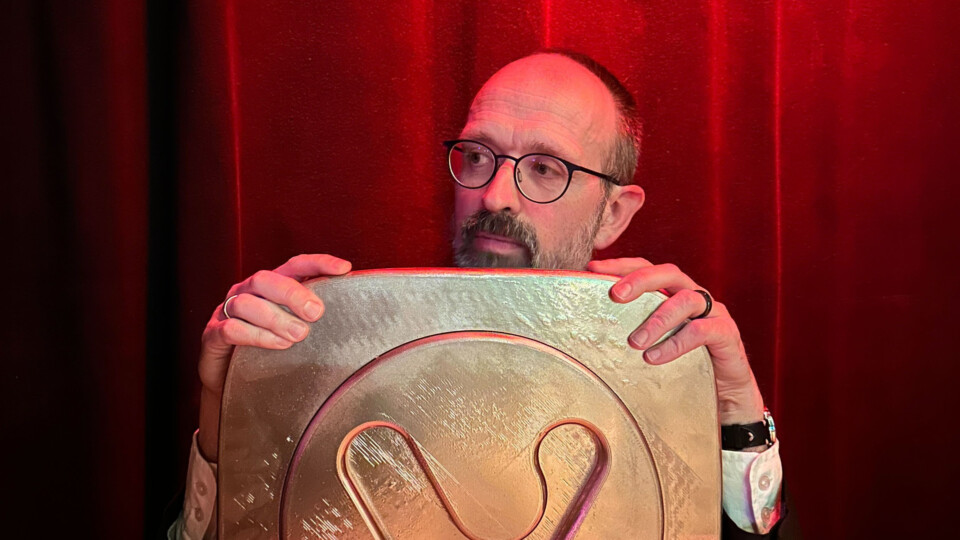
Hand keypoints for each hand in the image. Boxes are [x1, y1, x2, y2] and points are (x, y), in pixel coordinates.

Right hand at [197, 254, 351, 460]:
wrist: (229, 381)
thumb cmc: (268, 350)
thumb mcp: (292, 330)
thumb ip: (312, 319)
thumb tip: (355, 316)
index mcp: (270, 285)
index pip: (294, 265)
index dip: (318, 263)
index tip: (345, 269)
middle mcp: (247, 291)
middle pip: (266, 279)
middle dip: (293, 294)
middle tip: (316, 314)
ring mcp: (227, 311)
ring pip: (247, 303)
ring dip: (276, 318)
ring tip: (298, 336)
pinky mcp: (213, 334)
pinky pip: (232, 328)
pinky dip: (256, 336)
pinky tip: (277, 345)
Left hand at [587, 258, 764, 426]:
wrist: (726, 395)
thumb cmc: (685, 366)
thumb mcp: (654, 343)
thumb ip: (631, 329)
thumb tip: (587, 330)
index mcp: (674, 293)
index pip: (648, 267)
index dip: (622, 264)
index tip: (592, 268)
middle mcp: (694, 295)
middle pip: (669, 273)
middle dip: (640, 280)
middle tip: (616, 295)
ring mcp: (714, 312)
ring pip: (687, 300)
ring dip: (657, 319)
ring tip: (634, 342)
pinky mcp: (727, 334)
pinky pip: (702, 330)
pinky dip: (676, 342)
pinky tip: (654, 357)